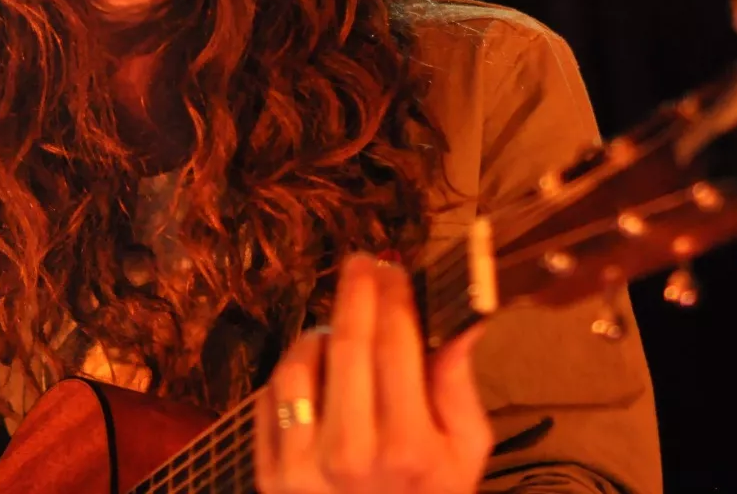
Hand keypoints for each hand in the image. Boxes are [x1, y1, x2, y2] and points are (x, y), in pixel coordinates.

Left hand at [253, 253, 491, 493]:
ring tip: (340, 332)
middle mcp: (350, 455)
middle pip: (346, 343)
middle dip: (356, 292)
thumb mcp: (466, 450)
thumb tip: (463, 316)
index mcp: (407, 445)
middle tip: (362, 264)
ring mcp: (302, 468)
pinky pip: (270, 398)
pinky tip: (316, 374)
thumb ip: (458, 383)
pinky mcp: (270, 476)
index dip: (393, 294)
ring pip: (300, 364)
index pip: (394, 342)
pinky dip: (292, 374)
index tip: (395, 268)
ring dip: (321, 334)